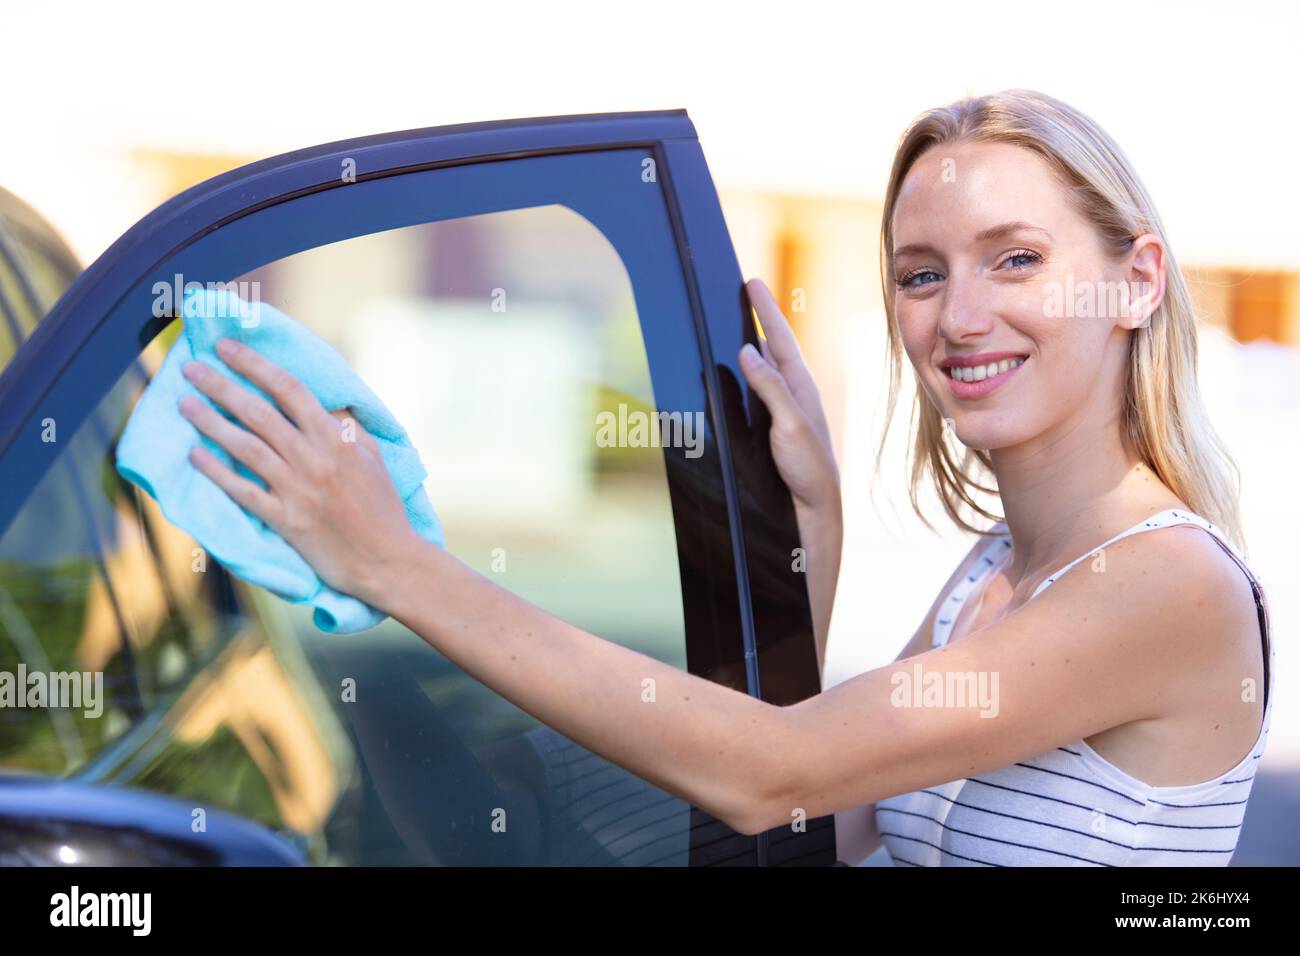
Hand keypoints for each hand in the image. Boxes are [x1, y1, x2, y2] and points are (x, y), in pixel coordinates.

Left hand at [177, 338, 420, 606]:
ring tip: (184, 403)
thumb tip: (323, 400)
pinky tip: (194, 455)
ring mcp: (297, 489)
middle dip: (221, 385)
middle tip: (191, 367)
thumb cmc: (383, 507)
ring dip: (210, 422)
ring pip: (245, 446)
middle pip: (258, 412)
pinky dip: (217, 472)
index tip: (227, 347)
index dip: (254, 364)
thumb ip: (346, 426)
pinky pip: (243, 491)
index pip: (289, 389)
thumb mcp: (374, 456)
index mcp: (336, 437)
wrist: (387, 560)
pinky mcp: (286, 520)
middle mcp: (314, 458)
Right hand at [738, 277, 840, 517]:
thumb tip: (749, 351)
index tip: (751, 282)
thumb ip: (770, 387)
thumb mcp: (790, 424)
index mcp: (801, 386)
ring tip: (741, 322)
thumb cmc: (809, 467)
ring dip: (753, 344)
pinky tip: (743, 370)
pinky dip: (750, 372)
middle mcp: (794, 392)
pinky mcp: (776, 424)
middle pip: (773, 346)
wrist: (816, 506)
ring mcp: (785, 408)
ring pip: (766, 366)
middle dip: (758, 319)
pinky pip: (760, 388)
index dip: (764, 309)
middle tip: (743, 294)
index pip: (779, 337)